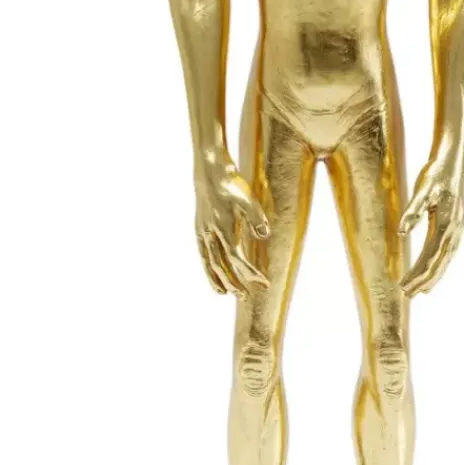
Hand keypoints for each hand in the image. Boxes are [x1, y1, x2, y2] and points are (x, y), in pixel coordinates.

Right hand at [194, 151, 270, 297]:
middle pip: (222, 265)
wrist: (209, 167)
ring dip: (217, 279)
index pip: (238, 258)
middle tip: (245, 297)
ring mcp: (202, 231)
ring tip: (223, 294)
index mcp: (224, 227)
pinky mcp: (199, 227)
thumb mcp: (247, 197)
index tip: (264, 283)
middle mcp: (211, 233)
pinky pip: (202, 253)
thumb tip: (264, 236)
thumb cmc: (230, 181)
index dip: (251, 273)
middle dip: (234, 282)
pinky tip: (210, 271)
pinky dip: (206, 266)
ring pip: (209, 262)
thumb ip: (255, 217)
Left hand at [398, 152, 463, 296]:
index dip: (417, 275)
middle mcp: (456, 229)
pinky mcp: (457, 223)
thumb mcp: (422, 188)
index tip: (404, 288)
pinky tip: (435, 267)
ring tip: (423, 291)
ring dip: (434, 275)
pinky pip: (449, 251)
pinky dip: (441, 264)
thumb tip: (401, 233)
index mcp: (447, 224)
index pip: (430, 257)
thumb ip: (413, 211)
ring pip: (446, 259)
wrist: (452, 157)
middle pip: (439, 263)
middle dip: (424, 280)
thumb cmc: (435, 171)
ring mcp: (459, 227)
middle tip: (409, 295)